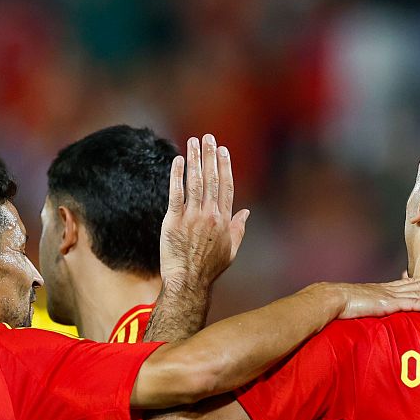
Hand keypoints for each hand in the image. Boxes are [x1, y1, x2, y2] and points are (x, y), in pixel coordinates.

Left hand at [161, 135, 249, 289]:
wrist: (189, 281)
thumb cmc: (210, 268)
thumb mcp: (231, 249)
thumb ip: (239, 228)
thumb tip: (246, 212)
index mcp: (225, 220)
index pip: (226, 186)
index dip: (224, 166)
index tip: (222, 150)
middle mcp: (211, 215)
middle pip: (212, 179)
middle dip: (209, 155)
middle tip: (207, 137)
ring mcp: (193, 217)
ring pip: (195, 182)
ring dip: (195, 160)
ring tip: (193, 142)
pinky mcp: (174, 220)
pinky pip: (176, 194)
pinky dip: (177, 176)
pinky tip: (178, 161)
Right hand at [335, 271, 419, 319]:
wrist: (333, 299)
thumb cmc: (343, 303)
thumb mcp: (363, 303)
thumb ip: (374, 305)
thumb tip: (377, 309)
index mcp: (386, 289)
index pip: (411, 282)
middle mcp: (392, 290)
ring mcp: (392, 296)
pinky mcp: (389, 305)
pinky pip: (414, 305)